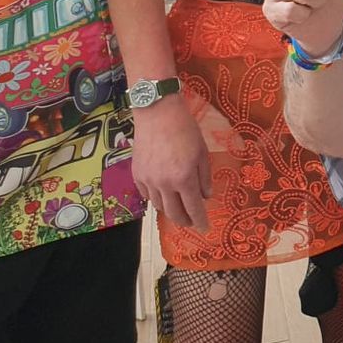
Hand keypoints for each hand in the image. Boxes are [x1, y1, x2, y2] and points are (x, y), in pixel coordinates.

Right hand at [130, 96, 211, 231]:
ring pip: (159, 206)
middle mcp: (164, 184)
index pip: (193, 208)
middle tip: (192, 221)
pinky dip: (156, 198)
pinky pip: (147, 195)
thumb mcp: (202, 152)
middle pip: (174, 213)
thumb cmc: (185, 129)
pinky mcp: (137, 174)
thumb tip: (205, 196)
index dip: (200, 220)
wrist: (157, 113)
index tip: (204, 229)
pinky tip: (163, 195)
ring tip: (178, 208)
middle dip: (184, 220)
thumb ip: (204, 177)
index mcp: (184, 178)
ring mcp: (148, 180)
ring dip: (170, 210)